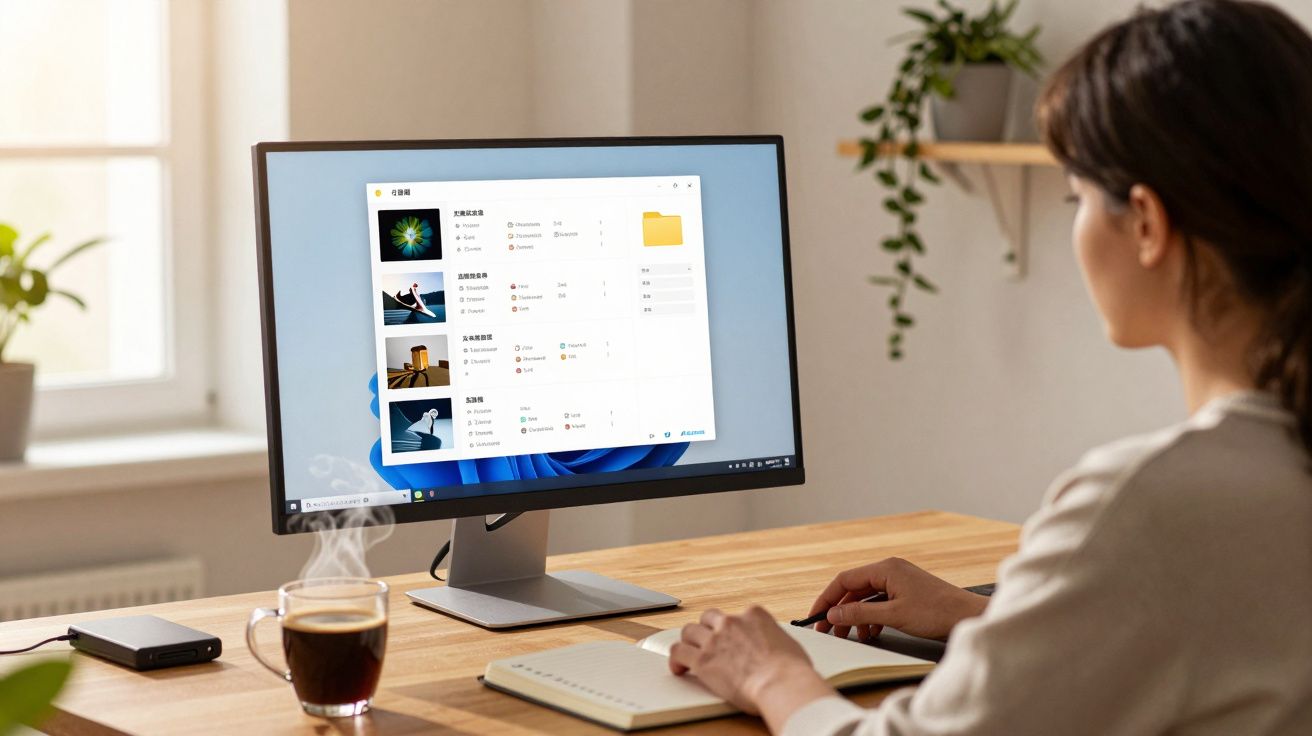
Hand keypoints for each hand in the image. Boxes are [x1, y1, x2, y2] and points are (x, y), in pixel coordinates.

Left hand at [668, 606, 834, 728]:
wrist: (780, 683)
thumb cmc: (791, 670)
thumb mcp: (789, 644)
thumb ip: (775, 640)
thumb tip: (776, 649)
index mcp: (754, 615)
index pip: (737, 614)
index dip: (733, 627)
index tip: (732, 637)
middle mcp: (731, 622)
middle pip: (709, 617)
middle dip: (707, 628)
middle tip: (707, 641)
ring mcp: (714, 639)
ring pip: (689, 631)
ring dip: (689, 641)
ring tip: (689, 653)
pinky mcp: (702, 660)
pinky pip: (678, 652)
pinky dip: (676, 660)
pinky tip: (679, 668)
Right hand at [809, 557, 988, 641]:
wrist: (967, 616)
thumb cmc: (937, 612)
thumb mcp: (893, 615)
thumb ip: (860, 613)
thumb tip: (834, 613)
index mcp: (885, 569)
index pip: (844, 580)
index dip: (827, 599)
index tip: (816, 616)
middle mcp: (889, 570)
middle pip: (853, 589)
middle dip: (840, 610)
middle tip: (828, 630)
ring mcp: (898, 581)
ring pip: (866, 597)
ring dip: (856, 616)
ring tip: (851, 635)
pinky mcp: (906, 592)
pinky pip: (879, 602)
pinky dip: (871, 617)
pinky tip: (871, 632)